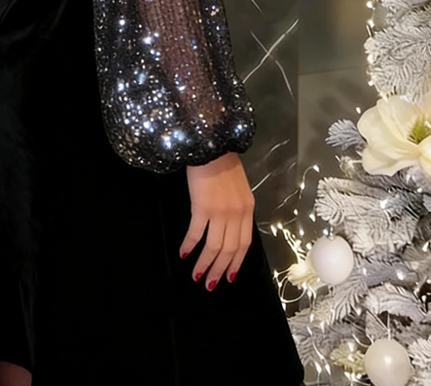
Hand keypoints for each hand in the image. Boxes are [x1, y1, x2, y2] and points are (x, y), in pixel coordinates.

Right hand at [180, 151, 254, 290]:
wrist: (211, 146)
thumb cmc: (221, 163)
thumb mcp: (237, 188)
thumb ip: (236, 207)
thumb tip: (227, 227)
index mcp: (247, 209)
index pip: (244, 244)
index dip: (236, 263)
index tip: (229, 276)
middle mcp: (237, 214)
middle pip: (229, 250)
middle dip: (220, 270)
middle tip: (209, 284)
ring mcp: (220, 212)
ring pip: (214, 247)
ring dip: (205, 264)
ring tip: (196, 275)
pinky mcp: (203, 207)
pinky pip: (197, 233)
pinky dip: (190, 246)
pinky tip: (183, 253)